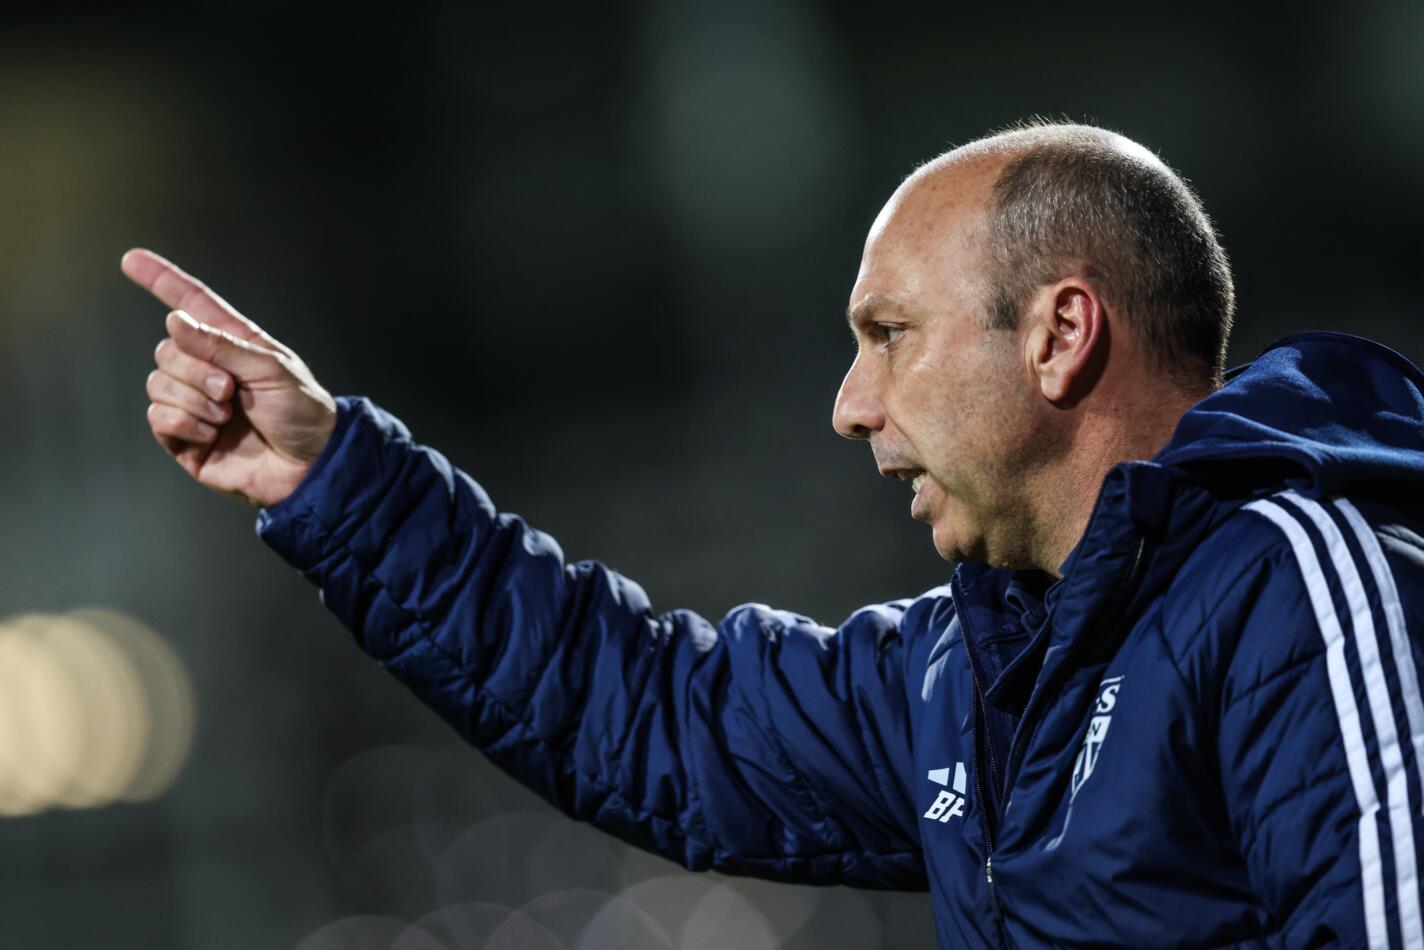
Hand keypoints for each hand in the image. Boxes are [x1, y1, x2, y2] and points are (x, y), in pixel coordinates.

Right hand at [124, 248, 337, 507]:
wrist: (309, 466)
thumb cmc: (302, 414)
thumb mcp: (272, 370)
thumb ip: (223, 345)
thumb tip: (176, 321)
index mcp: (234, 344)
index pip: (192, 305)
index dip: (163, 281)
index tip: (132, 259)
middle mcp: (209, 369)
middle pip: (167, 350)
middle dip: (196, 370)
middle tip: (230, 391)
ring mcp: (194, 403)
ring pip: (158, 383)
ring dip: (194, 400)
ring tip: (227, 415)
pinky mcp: (184, 437)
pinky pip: (158, 418)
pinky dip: (184, 423)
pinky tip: (212, 434)